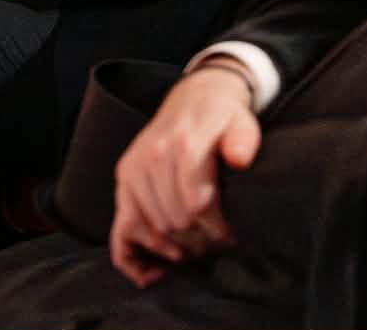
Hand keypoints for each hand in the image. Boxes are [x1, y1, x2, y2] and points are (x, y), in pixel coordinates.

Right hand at [108, 65, 262, 286]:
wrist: (192, 98)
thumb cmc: (222, 117)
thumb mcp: (242, 122)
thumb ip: (243, 140)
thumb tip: (240, 158)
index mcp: (184, 143)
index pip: (197, 204)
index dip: (217, 228)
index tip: (230, 235)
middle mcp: (153, 156)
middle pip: (175, 221)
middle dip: (199, 239)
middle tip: (214, 242)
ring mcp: (134, 168)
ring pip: (152, 228)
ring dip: (175, 246)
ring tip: (196, 246)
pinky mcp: (124, 177)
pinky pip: (122, 227)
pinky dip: (137, 253)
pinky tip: (156, 267)